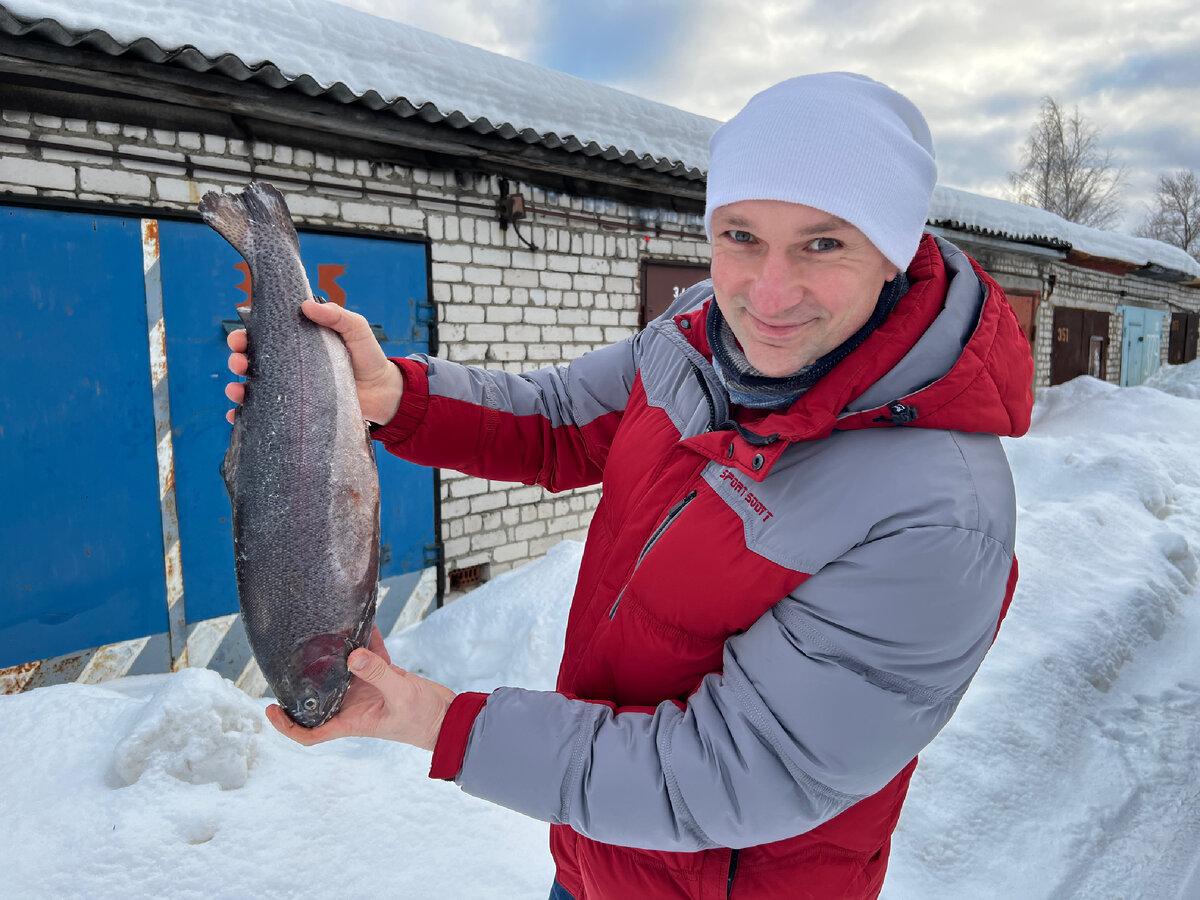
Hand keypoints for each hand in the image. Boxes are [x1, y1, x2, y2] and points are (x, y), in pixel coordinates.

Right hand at [225, 300, 403, 425]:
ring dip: (236, 388)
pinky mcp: (295, 412)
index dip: (245, 335)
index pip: (262, 336)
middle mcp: (288, 366)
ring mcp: (290, 390)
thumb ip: (337, 316)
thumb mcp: (356, 330)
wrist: (384, 394)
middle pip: (251, 361)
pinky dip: (245, 416)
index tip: (240, 337)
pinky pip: (264, 415)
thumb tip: (307, 305)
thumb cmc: (368, 357)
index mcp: (297, 343)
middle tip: (240, 362)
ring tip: (237, 389)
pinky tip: (238, 416)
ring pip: (252, 388)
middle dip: (237, 359)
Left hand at [265, 625, 455, 750]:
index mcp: (351, 721)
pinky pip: (370, 656)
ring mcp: (368, 690)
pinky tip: (364, 621)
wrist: (449, 718)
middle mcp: (354, 706)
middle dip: (305, 679)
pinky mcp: (384, 676)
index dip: (287, 725)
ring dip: (334, 654)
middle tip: (291, 655)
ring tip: (321, 632)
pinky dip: (367, 640)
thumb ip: (378, 674)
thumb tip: (352, 655)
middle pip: (320, 696)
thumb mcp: (400, 695)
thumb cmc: (423, 718)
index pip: (311, 732)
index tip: (272, 709)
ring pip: (343, 671)